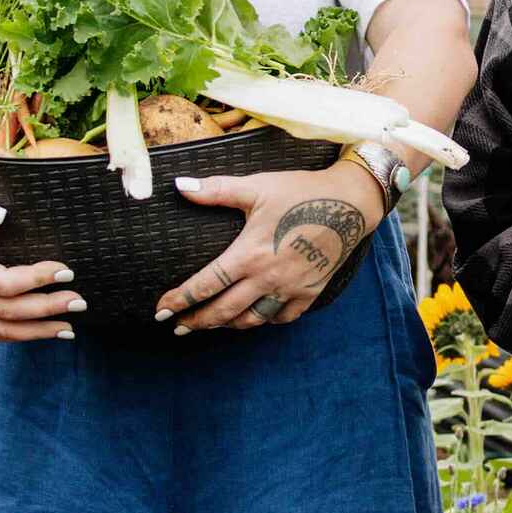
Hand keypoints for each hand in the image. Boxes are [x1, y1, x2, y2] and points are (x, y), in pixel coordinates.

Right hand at [0, 191, 82, 341]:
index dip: (37, 280)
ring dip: (36, 332)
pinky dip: (15, 335)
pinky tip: (38, 332)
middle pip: (9, 312)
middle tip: (79, 301)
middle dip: (47, 309)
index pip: (5, 284)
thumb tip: (0, 215)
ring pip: (0, 330)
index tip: (65, 269)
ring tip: (68, 328)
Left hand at [158, 161, 384, 333]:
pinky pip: (282, 317)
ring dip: (227, 325)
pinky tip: (253, 318)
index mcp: (249, 254)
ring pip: (252, 320)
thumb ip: (216, 190)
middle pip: (224, 311)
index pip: (205, 285)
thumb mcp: (257, 187)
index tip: (161, 310)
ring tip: (211, 325)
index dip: (180, 300)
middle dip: (196, 322)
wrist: (350, 203)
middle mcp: (268, 278)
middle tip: (177, 328)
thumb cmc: (300, 191)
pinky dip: (264, 320)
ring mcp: (290, 289)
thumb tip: (178, 185)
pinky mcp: (310, 292)